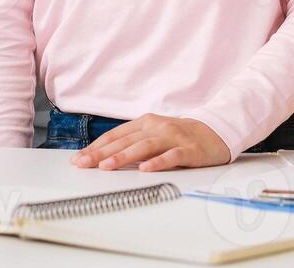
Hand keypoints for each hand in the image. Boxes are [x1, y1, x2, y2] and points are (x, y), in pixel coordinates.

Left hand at [72, 115, 231, 171]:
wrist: (215, 132)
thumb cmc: (180, 136)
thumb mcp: (154, 134)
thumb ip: (133, 143)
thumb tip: (104, 157)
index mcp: (145, 123)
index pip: (115, 135)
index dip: (96, 147)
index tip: (78, 158)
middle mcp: (156, 127)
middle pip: (125, 140)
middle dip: (101, 153)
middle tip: (83, 163)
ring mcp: (173, 137)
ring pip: (144, 146)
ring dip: (123, 156)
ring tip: (106, 166)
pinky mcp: (188, 149)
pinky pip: (171, 156)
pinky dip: (158, 162)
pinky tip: (145, 169)